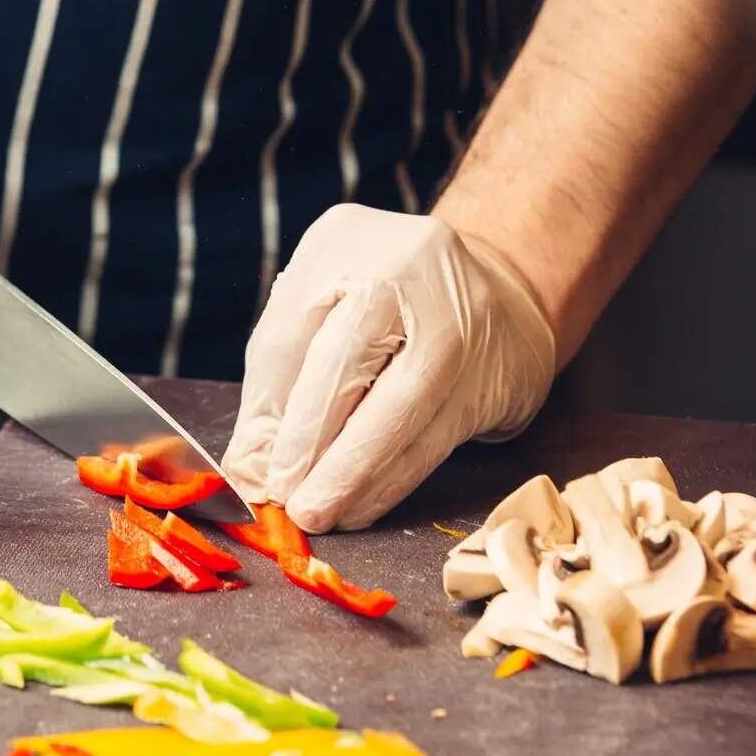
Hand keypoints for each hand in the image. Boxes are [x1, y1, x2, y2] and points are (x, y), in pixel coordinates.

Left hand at [223, 205, 555, 532]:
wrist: (506, 289)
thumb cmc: (391, 306)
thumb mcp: (323, 315)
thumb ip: (279, 387)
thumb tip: (250, 470)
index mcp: (342, 241)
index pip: (289, 336)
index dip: (272, 415)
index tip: (259, 472)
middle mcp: (404, 265)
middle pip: (343, 364)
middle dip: (311, 445)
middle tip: (289, 500)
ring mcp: (460, 313)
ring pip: (395, 411)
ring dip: (352, 477)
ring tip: (323, 513)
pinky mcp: (496, 368)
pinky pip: (434, 437)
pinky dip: (392, 480)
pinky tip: (363, 504)